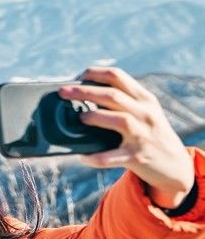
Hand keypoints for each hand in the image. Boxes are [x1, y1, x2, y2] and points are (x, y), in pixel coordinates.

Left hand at [58, 66, 194, 208]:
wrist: (175, 165)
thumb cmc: (149, 133)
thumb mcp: (144, 111)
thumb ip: (122, 100)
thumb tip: (81, 93)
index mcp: (144, 98)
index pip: (117, 76)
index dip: (94, 73)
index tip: (77, 77)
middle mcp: (145, 113)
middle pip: (112, 95)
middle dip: (84, 91)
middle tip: (63, 92)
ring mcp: (143, 135)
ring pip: (119, 119)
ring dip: (95, 117)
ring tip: (80, 118)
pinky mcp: (138, 157)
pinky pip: (112, 156)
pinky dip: (95, 156)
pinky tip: (83, 155)